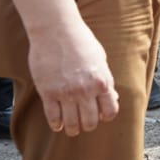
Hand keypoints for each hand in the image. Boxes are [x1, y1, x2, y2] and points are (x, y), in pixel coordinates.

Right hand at [26, 18, 118, 136]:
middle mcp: (85, 90)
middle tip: (85, 124)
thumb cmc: (80, 41)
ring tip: (72, 129)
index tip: (101, 116)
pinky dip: (56, 124)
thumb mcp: (101, 59)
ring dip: (73, 129)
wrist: (56, 30)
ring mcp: (66, 93)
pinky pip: (53, 117)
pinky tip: (58, 125)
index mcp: (102, 81)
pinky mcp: (47, 92)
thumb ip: (106, 80)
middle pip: (90, 121)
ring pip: (72, 123)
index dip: (107, 116)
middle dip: (89, 125)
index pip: (110, 111)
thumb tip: (111, 97)